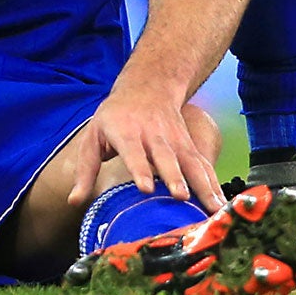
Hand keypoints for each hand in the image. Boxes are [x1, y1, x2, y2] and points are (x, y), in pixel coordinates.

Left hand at [65, 81, 225, 213]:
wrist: (149, 86)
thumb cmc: (115, 117)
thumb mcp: (94, 136)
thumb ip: (85, 170)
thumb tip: (73, 201)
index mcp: (126, 132)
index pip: (133, 151)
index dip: (140, 168)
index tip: (145, 188)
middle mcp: (153, 135)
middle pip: (166, 157)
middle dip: (174, 177)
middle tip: (181, 197)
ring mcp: (175, 139)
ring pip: (190, 162)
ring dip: (202, 184)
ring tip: (213, 208)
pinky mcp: (189, 145)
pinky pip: (203, 165)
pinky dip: (213, 184)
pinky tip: (221, 206)